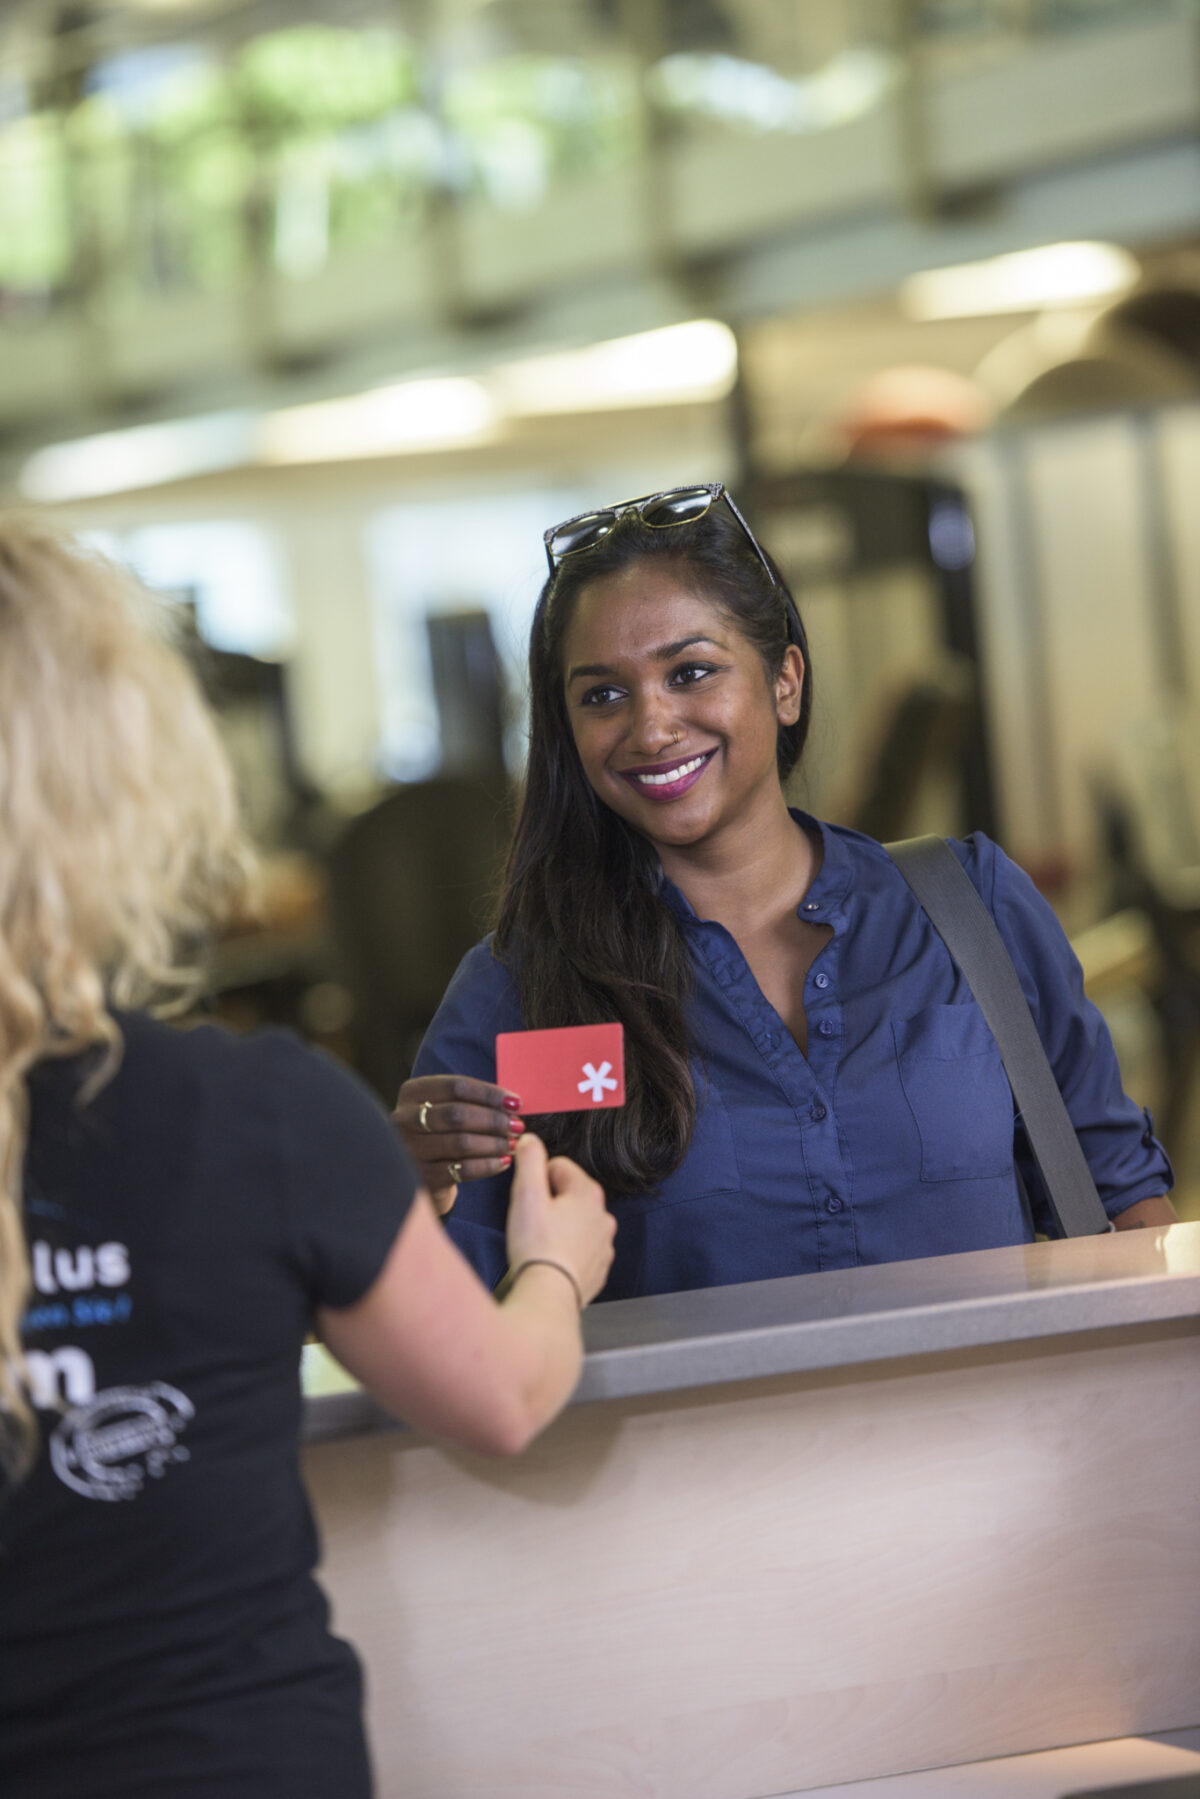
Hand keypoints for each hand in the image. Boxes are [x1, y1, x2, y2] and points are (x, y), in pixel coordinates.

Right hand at [393, 1074, 522, 1214]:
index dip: (489, 1094)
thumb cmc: (442, 1135)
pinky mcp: (421, 1178)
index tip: (515, 1103)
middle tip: (517, 1126)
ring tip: (513, 1145)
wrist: (421, 1175)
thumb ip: (471, 1102)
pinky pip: (462, 1170)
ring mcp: (409, 1150)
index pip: (455, 1086)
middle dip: (493, 1120)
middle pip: (457, 1114)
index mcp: (412, 1093)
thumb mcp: (446, 1110)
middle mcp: (404, 1119)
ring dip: (493, 1143)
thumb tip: (512, 1103)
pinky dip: (488, 1165)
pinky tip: (504, 1162)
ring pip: (460, 1143)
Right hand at [504, 1133, 614, 1308]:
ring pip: (575, 1223)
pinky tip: (552, 1260)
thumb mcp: (526, 1194)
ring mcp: (604, 1244)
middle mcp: (603, 1216)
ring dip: (558, 1228)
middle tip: (532, 1223)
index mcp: (588, 1192)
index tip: (529, 1201)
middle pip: (568, 1194)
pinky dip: (566, 1251)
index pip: (558, 1166)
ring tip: (541, 1245)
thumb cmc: (536, 1246)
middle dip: (548, 1204)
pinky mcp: (599, 1268)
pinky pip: (580, 1249)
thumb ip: (529, 1160)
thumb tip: (530, 1139)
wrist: (549, 1296)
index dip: (537, 1181)